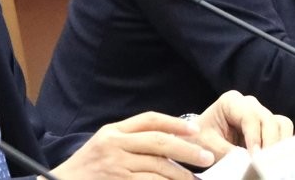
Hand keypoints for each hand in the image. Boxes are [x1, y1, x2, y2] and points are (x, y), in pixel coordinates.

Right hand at [49, 112, 212, 179]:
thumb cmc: (87, 167)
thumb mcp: (105, 144)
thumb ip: (131, 139)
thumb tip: (170, 140)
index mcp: (113, 130)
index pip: (149, 119)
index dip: (175, 123)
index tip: (196, 130)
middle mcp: (114, 145)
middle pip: (158, 142)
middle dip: (186, 149)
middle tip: (207, 157)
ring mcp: (115, 167)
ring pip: (156, 168)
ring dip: (180, 175)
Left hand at [193, 90, 292, 157]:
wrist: (200, 139)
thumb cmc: (201, 138)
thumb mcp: (206, 144)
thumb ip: (225, 151)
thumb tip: (247, 161)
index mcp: (231, 101)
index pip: (250, 116)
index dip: (255, 137)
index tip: (255, 156)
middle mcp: (249, 104)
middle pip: (268, 119)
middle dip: (269, 142)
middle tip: (265, 163)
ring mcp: (261, 113)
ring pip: (281, 124)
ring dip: (279, 143)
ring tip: (272, 162)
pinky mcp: (268, 126)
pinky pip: (282, 131)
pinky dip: (282, 145)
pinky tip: (275, 159)